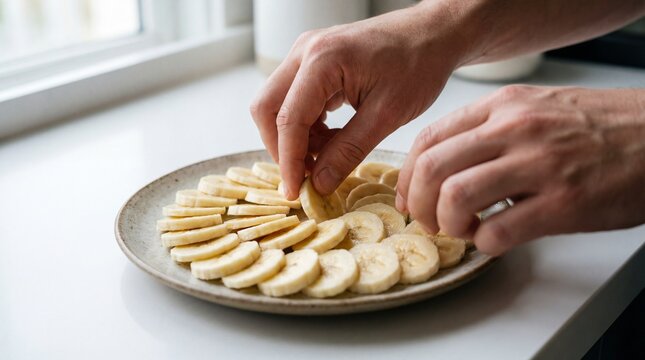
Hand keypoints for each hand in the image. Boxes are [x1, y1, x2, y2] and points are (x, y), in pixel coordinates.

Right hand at [250, 3, 466, 198]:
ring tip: (328, 157)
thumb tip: (319, 184)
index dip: (288, 161)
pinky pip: (295, 99)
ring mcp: (306, 54)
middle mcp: (305, 52)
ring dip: (296, 138)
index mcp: (322, 60)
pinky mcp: (313, 62)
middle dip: (282, 148)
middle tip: (306, 178)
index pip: (288, 119)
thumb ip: (348, 151)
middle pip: (267, 109)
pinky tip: (332, 140)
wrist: (433, 34)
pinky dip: (306, 126)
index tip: (295, 192)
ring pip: (278, 105)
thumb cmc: (418, 64)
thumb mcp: (387, 115)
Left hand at [397, 85, 644, 255]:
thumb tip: (445, 166)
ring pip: (455, 197)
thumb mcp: (537, 109)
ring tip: (461, 229)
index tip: (407, 197)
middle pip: (431, 168)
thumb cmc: (600, 126)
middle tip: (427, 220)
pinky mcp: (564, 203)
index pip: (429, 139)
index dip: (406, 176)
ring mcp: (539, 165)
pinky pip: (497, 231)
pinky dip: (483, 243)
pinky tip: (493, 239)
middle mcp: (516, 130)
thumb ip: (489, 131)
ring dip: (447, 223)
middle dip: (417, 203)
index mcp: (504, 107)